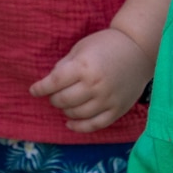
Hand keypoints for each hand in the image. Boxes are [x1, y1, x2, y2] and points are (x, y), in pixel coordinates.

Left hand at [29, 27, 149, 132]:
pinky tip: (70, 123)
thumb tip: (49, 83)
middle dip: (53, 98)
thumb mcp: (81, 48)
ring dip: (65, 111)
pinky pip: (95, 125)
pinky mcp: (117, 110)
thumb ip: (64, 66)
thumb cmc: (106, 45)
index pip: (54, 83)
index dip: (40, 88)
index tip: (34, 90)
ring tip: (64, 104)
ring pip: (76, 114)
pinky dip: (79, 127)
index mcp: (83, 66)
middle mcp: (95, 85)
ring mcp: (107, 100)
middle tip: (53, 94)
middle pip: (63, 100)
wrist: (138, 50)